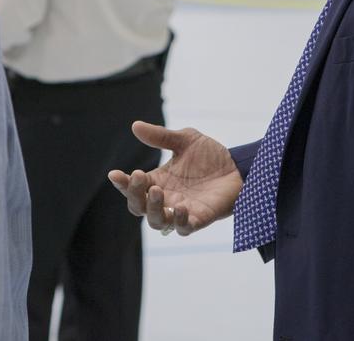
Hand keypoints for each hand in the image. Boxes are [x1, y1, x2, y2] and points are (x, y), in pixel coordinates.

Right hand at [108, 121, 242, 236]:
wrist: (238, 166)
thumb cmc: (210, 155)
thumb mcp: (185, 139)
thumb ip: (161, 136)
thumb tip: (135, 126)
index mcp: (158, 181)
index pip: (133, 187)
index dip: (122, 183)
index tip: (115, 174)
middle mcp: (166, 198)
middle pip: (139, 207)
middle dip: (135, 194)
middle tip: (139, 177)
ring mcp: (181, 211)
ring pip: (157, 221)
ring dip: (154, 209)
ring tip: (159, 191)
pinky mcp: (199, 219)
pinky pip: (183, 228)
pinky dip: (179, 221)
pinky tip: (180, 207)